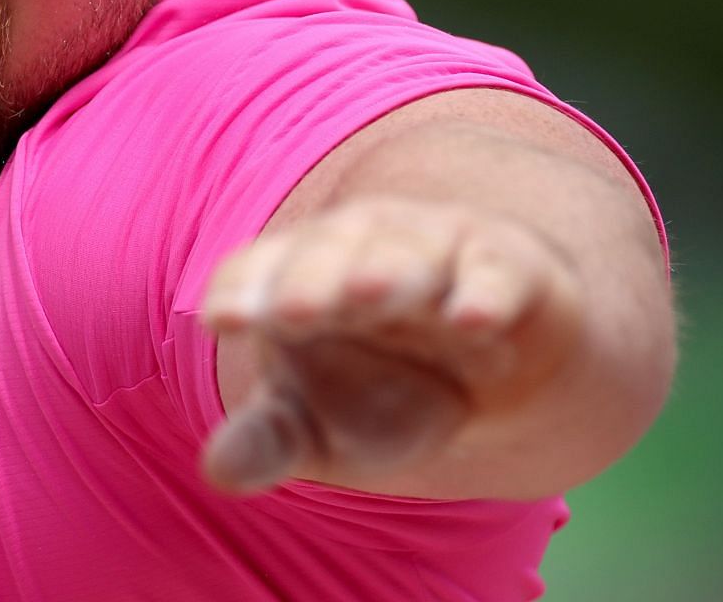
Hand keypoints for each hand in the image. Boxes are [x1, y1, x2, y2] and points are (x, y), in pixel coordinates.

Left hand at [199, 195, 583, 494]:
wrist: (499, 379)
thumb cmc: (385, 393)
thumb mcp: (322, 428)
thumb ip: (270, 442)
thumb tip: (216, 474)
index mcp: (297, 278)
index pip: (253, 272)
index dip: (239, 292)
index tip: (224, 322)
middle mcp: (358, 249)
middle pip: (326, 254)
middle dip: (310, 281)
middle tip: (292, 311)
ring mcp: (433, 250)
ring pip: (406, 251)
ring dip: (388, 271)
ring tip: (369, 293)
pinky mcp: (506, 266)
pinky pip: (495, 271)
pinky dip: (485, 292)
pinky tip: (471, 320)